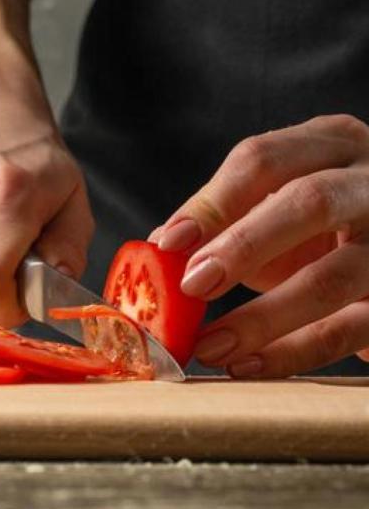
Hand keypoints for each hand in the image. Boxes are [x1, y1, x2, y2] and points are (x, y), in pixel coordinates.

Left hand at [151, 114, 368, 376]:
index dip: (212, 203)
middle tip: (191, 285)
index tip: (168, 245)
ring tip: (209, 346)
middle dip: (243, 246)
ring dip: (263, 318)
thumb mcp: (273, 210)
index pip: (264, 160)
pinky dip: (294, 352)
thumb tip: (159, 251)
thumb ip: (222, 221)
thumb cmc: (320, 228)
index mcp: (331, 144)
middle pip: (310, 202)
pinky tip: (247, 365)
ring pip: (334, 277)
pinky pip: (351, 330)